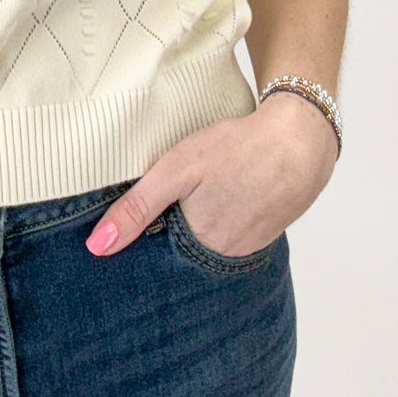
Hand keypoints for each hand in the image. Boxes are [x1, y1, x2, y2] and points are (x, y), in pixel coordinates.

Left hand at [83, 93, 338, 257]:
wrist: (300, 139)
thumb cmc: (237, 150)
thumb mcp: (177, 170)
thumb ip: (137, 208)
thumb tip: (97, 247)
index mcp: (200, 248)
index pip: (159, 256)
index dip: (143, 238)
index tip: (129, 223)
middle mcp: (226, 256)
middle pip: (184, 250)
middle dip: (170, 229)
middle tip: (168, 196)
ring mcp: (250, 244)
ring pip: (209, 240)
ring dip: (198, 221)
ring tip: (195, 192)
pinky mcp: (266, 228)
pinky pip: (233, 229)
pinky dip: (223, 214)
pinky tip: (222, 191)